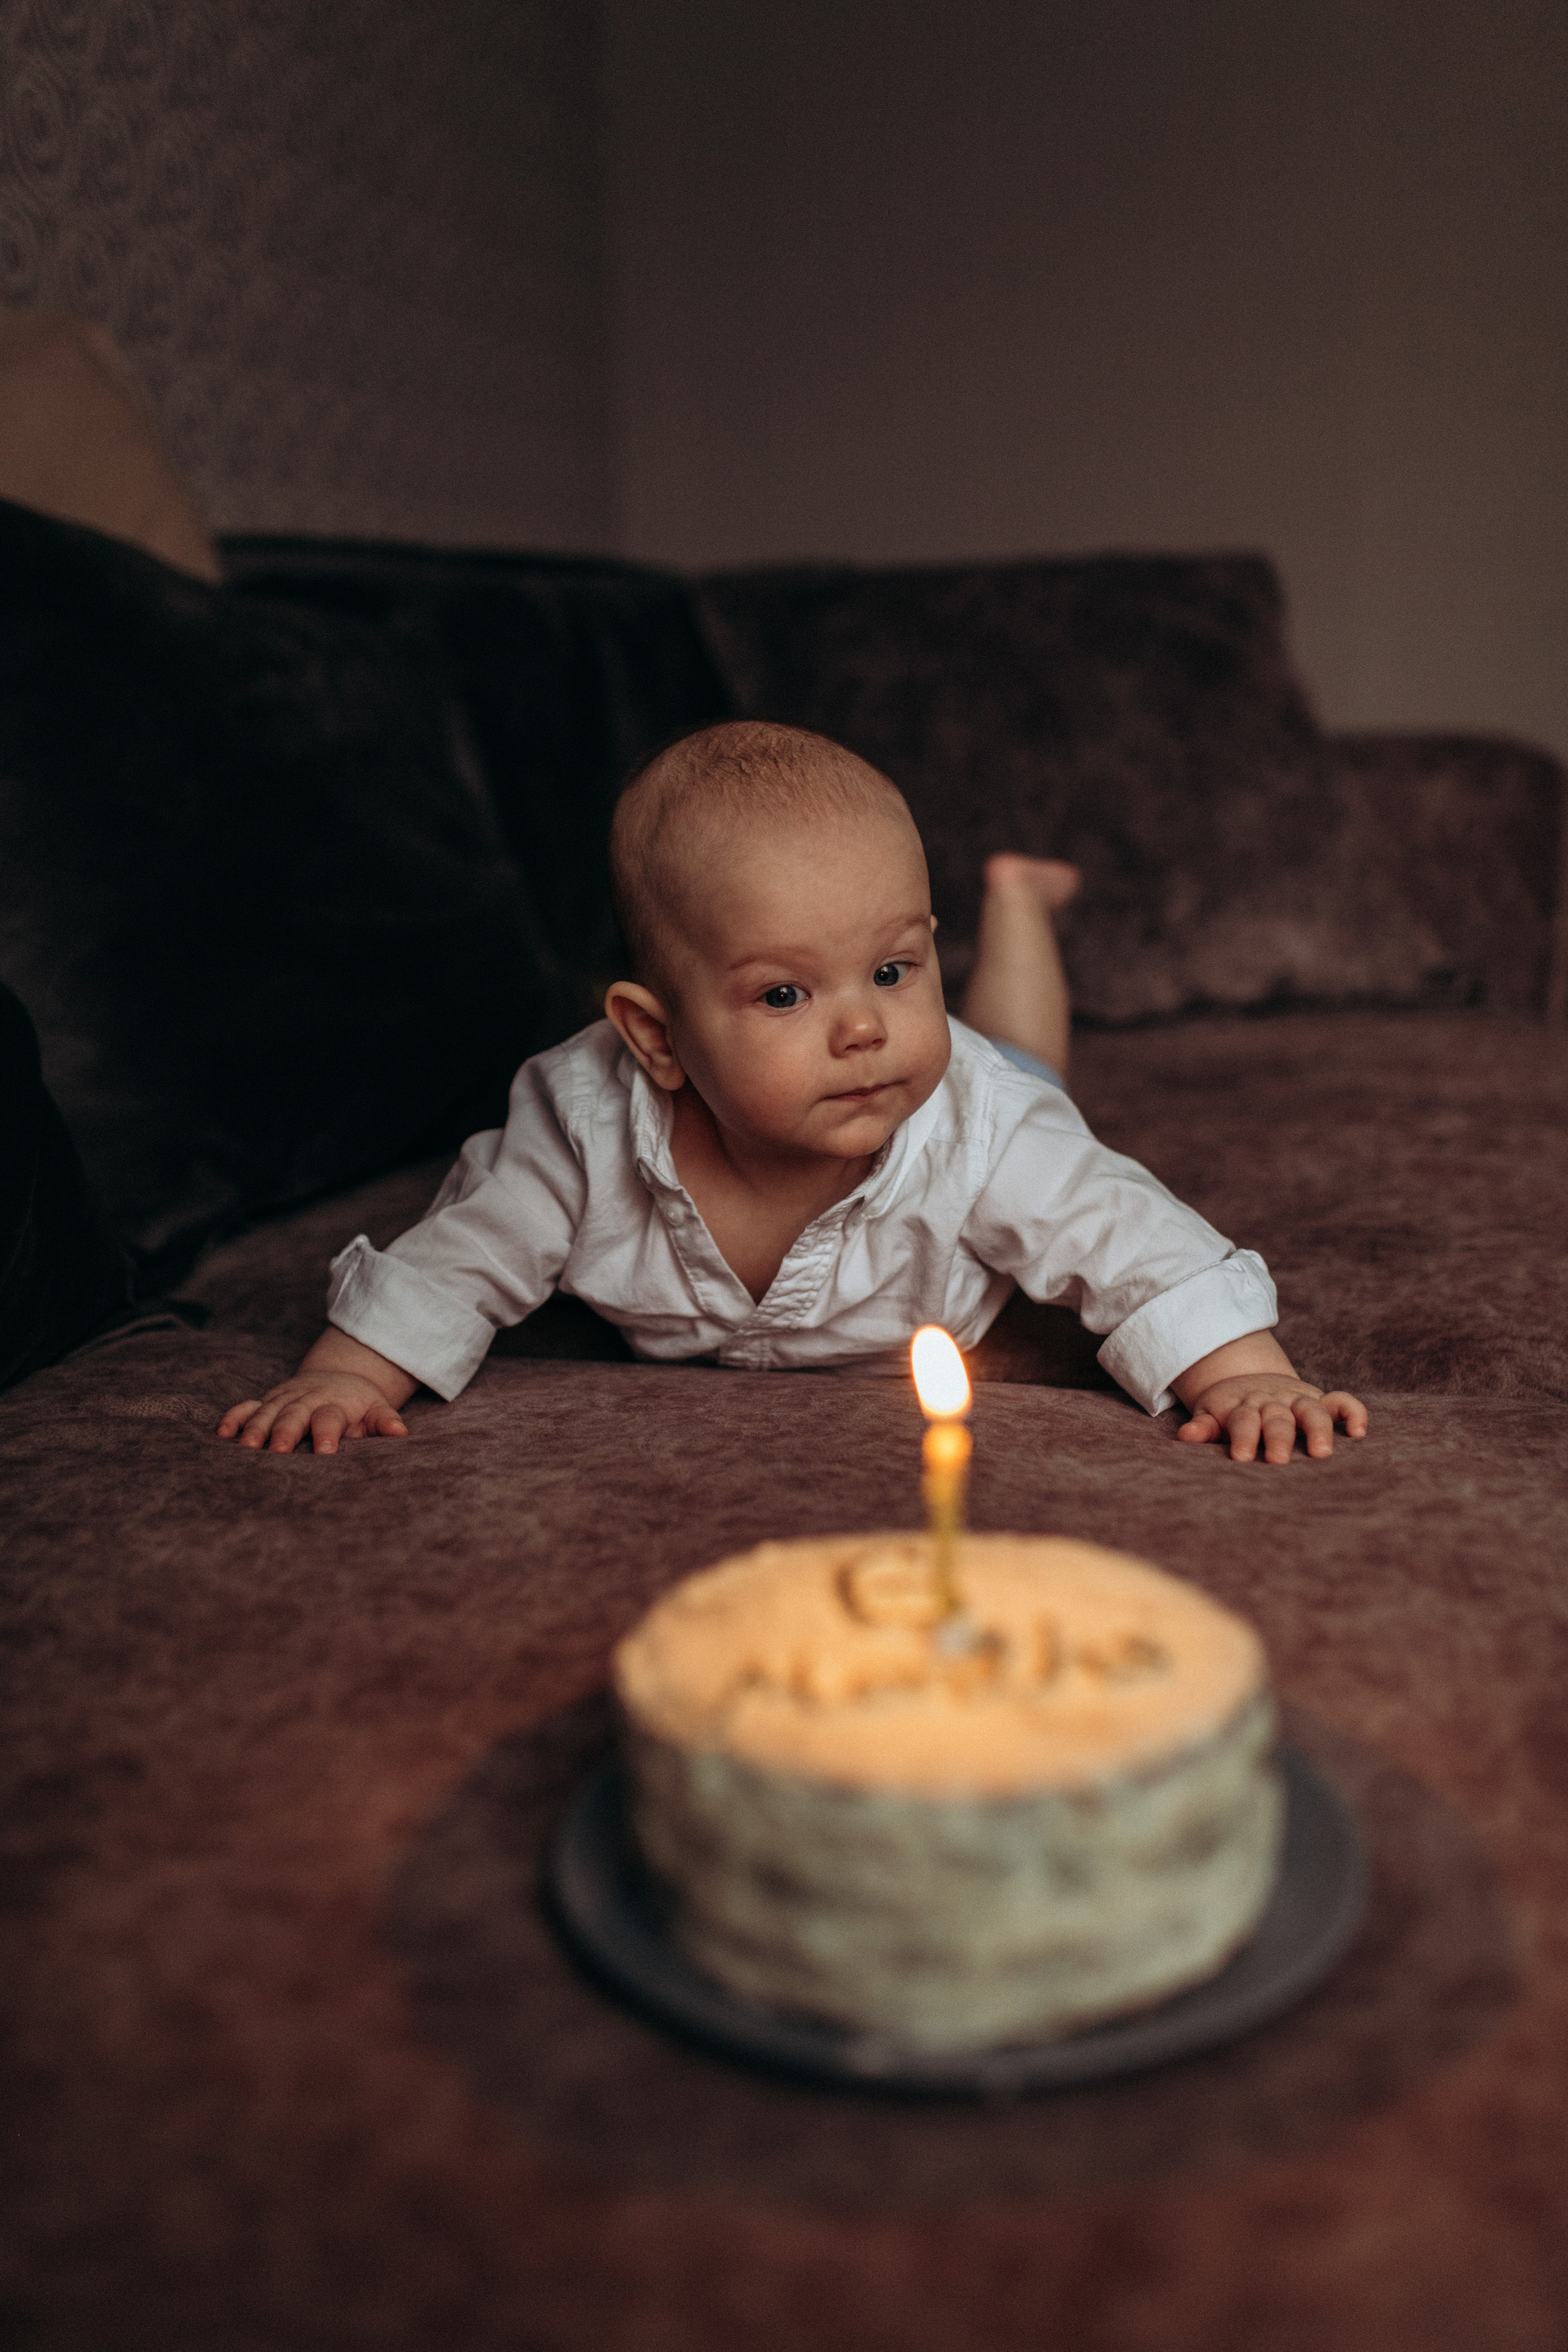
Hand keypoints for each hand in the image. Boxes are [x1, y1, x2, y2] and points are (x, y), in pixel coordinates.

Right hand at [217, 1371, 407, 1455]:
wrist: (339, 1377)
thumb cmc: (358, 1404)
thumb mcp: (376, 1409)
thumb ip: (384, 1421)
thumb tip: (400, 1432)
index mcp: (334, 1404)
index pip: (330, 1418)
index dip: (327, 1434)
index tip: (324, 1452)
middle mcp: (306, 1400)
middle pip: (294, 1415)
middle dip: (285, 1432)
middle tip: (278, 1451)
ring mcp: (284, 1400)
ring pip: (267, 1411)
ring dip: (256, 1428)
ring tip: (247, 1448)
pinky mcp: (267, 1401)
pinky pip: (246, 1407)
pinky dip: (234, 1417)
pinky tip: (222, 1433)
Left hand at [1177, 1375, 1367, 1463]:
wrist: (1247, 1378)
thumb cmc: (1227, 1409)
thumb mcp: (1210, 1414)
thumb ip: (1203, 1427)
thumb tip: (1185, 1436)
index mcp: (1243, 1407)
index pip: (1243, 1420)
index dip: (1243, 1437)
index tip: (1242, 1458)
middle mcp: (1272, 1402)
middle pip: (1277, 1418)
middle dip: (1278, 1438)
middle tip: (1278, 1460)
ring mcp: (1297, 1400)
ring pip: (1311, 1410)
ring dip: (1317, 1428)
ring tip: (1321, 1452)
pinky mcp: (1319, 1400)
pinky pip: (1341, 1402)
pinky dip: (1353, 1412)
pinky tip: (1359, 1433)